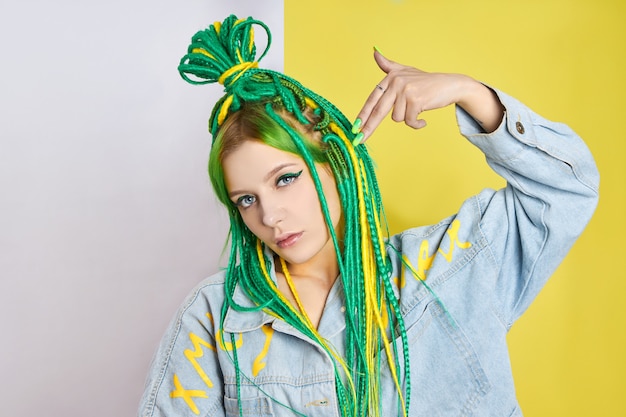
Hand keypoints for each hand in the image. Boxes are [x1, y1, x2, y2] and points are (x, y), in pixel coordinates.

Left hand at [353, 50, 503, 142]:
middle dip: (369, 128)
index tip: (354, 128)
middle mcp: (396, 82)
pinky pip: (409, 121)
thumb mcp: (406, 71)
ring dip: (408, 118)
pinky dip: (416, 123)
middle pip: (378, 111)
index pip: (373, 99)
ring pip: (397, 118)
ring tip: (417, 110)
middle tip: (359, 141)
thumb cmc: (426, 81)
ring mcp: (405, 91)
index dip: (363, 114)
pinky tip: (423, 120)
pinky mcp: (415, 100)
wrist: (450, 84)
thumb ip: (389, 65)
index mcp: (390, 77)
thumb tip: (374, 52)